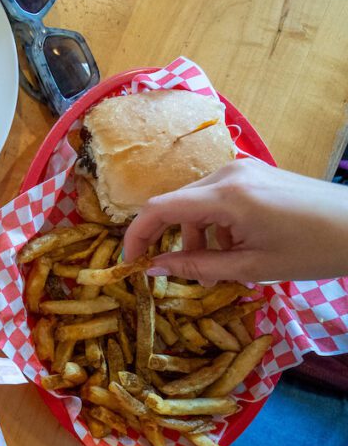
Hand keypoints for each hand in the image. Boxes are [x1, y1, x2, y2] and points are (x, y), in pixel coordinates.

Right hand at [124, 158, 347, 283]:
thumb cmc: (314, 251)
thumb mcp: (252, 267)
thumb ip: (197, 266)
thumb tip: (152, 269)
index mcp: (226, 196)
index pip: (159, 208)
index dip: (136, 235)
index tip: (130, 262)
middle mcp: (228, 174)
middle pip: (177, 206)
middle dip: (174, 241)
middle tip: (188, 274)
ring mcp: (243, 171)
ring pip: (197, 203)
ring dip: (198, 235)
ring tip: (223, 265)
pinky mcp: (255, 174)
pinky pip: (218, 198)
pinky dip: (216, 224)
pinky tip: (240, 245)